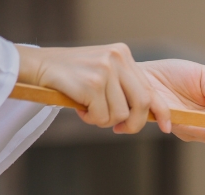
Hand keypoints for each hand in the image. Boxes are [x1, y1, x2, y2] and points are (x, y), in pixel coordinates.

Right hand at [17, 43, 171, 134]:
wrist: (38, 65)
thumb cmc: (73, 75)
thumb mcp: (105, 73)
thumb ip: (125, 87)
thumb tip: (150, 115)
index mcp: (124, 55)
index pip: (151, 89)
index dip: (162, 112)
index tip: (167, 128)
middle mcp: (117, 59)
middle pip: (142, 104)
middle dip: (134, 124)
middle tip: (120, 129)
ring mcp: (105, 70)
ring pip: (121, 114)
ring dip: (106, 121)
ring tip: (91, 110)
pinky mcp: (92, 83)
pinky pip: (102, 117)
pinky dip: (92, 120)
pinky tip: (80, 108)